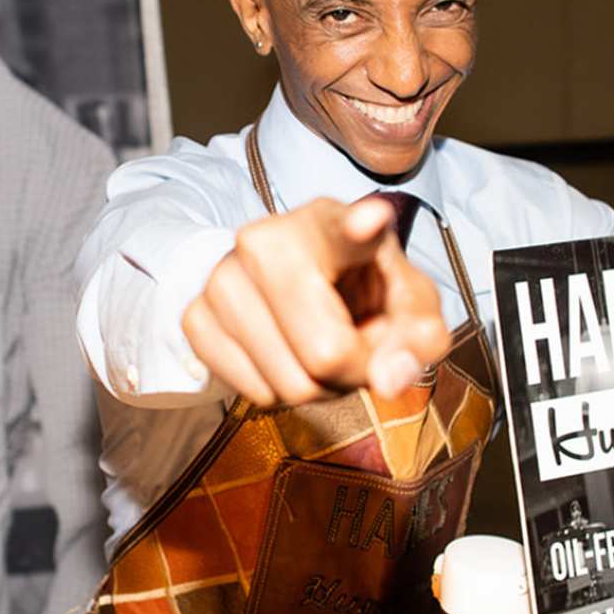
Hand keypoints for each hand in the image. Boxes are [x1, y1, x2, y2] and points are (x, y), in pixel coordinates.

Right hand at [181, 197, 451, 407]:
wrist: (297, 284)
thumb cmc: (361, 291)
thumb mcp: (409, 309)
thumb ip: (418, 341)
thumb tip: (388, 378)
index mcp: (334, 225)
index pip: (345, 226)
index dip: (361, 227)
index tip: (371, 221)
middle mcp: (267, 240)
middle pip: (325, 352)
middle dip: (351, 373)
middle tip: (354, 349)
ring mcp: (222, 277)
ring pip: (288, 383)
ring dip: (317, 387)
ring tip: (319, 349)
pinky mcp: (195, 315)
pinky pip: (253, 392)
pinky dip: (277, 391)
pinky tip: (285, 357)